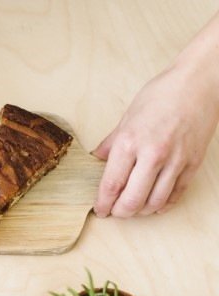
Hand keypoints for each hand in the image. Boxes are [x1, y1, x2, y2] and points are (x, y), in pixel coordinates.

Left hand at [93, 44, 218, 215]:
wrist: (198, 83)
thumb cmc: (161, 95)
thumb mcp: (127, 118)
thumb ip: (111, 144)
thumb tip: (96, 161)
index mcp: (130, 143)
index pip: (111, 185)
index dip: (104, 203)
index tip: (100, 210)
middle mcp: (153, 154)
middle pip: (132, 200)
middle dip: (120, 212)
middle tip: (115, 212)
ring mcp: (176, 160)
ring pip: (155, 202)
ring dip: (142, 211)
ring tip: (134, 208)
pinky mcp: (193, 162)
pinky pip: (177, 193)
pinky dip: (164, 204)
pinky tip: (156, 205)